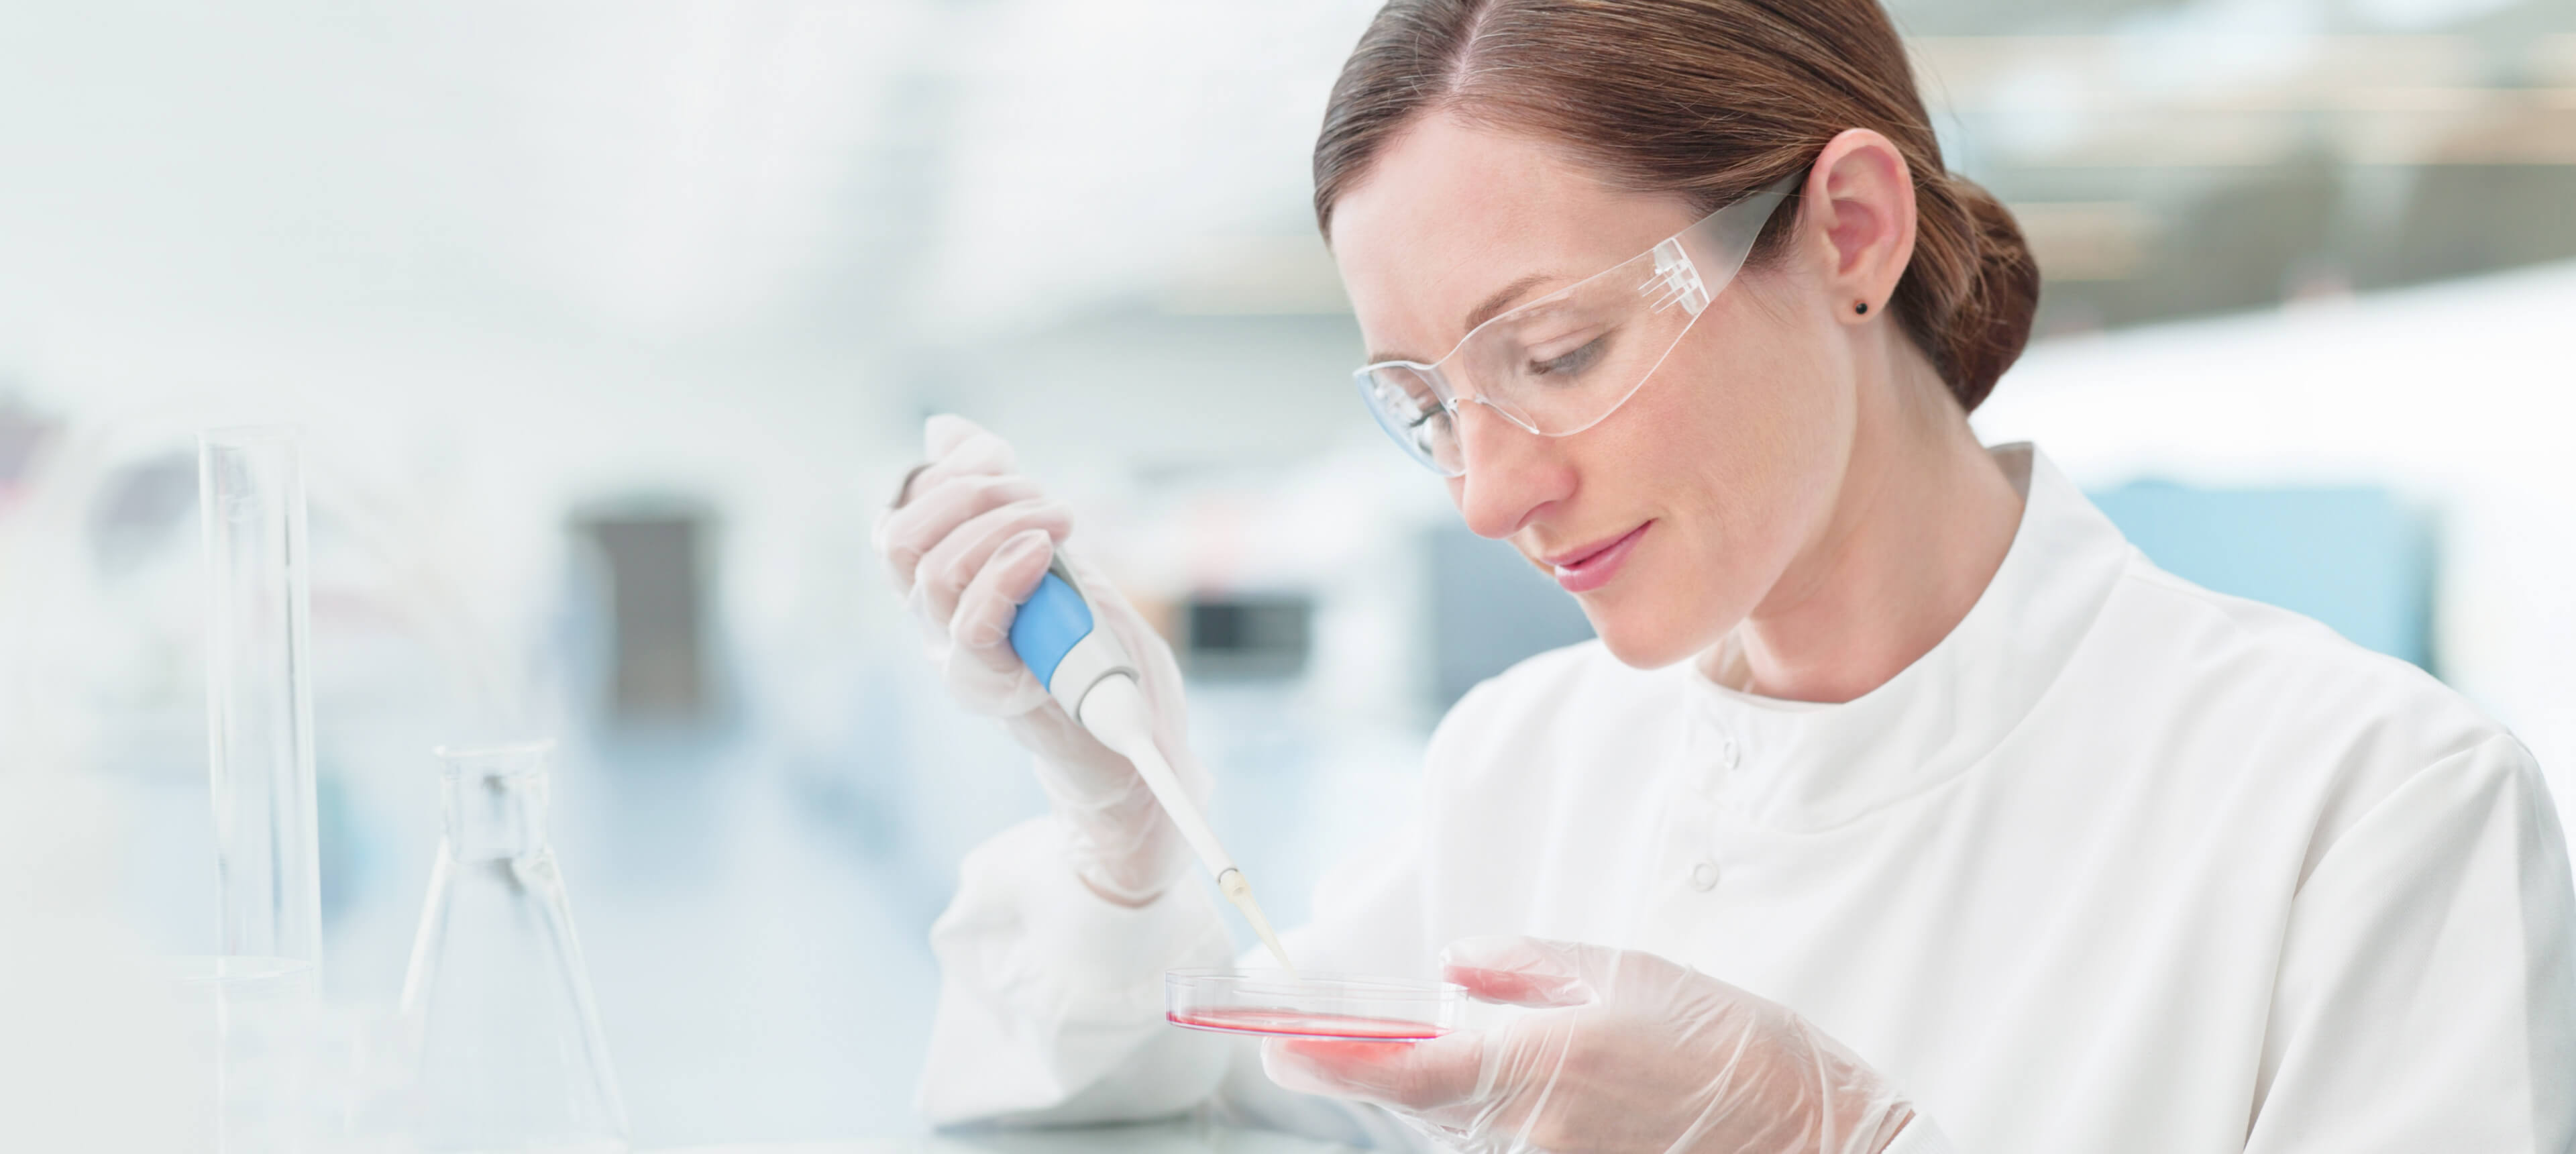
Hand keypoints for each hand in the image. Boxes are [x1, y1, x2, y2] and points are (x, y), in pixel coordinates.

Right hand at [873, 414, 1207, 904]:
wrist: (1139, 741)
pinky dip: (1004, 575)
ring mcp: (959, 658)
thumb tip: (944, 431)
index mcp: (946, 586)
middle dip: (974, 494)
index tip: (1005, 459)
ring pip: (931, 573)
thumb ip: (1003, 498)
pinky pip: (969, 627)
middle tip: (1045, 501)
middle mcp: (937, 623)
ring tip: (1058, 528)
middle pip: (901, 537)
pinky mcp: (993, 691)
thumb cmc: (1095, 652)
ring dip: (1002, 527)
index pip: (904, 513)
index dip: (950, 471)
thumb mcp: (1055, 550)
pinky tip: (1042, 556)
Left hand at [1261, 937, 1915, 1153]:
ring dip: (1473, 1100)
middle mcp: (1527, 1136)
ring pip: (1467, 1136)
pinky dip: (1511, 1125)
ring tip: (1566, 1068)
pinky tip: (1575, 1100)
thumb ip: (1526, 968)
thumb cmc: (1730, 1050)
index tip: (1276, 1052)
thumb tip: (1456, 972)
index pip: (1397, 1073)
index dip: (1326, 1063)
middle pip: (1424, 1111)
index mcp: (1535, 1065)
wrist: (1816, 1137)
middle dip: (1414, 1071)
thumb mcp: (1627, 975)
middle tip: (1460, 1034)